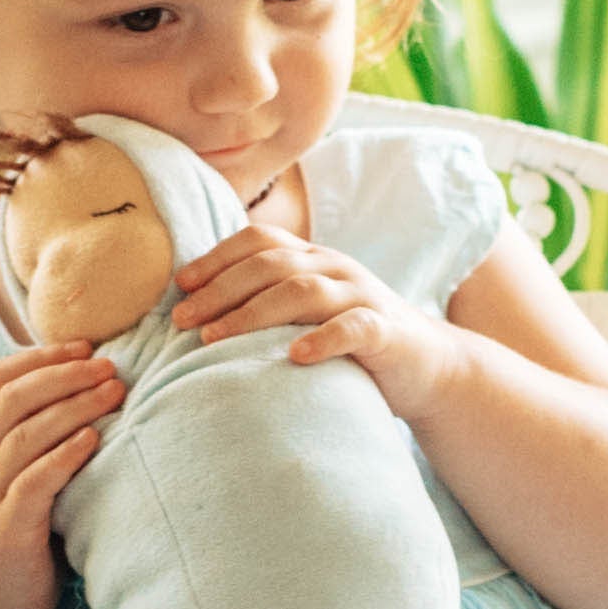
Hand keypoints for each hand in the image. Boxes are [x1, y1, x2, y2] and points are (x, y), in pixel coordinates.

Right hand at [0, 340, 117, 608]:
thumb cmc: (20, 540)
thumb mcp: (26, 483)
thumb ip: (47, 447)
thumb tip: (100, 404)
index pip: (0, 381)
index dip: (40, 356)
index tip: (85, 345)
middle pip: (15, 398)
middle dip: (64, 374)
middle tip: (108, 365)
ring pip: (24, 435)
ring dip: (72, 408)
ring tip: (112, 394)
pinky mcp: (7, 529)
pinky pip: (32, 483)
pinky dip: (63, 457)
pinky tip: (92, 442)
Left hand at [171, 219, 467, 416]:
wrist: (427, 366)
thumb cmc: (352, 345)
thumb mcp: (308, 316)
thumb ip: (268, 306)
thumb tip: (198, 317)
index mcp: (313, 259)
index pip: (258, 242)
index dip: (216, 258)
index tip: (180, 286)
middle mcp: (335, 268)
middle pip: (270, 265)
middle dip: (220, 290)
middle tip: (181, 320)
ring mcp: (362, 295)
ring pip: (303, 291)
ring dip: (252, 313)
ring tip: (215, 339)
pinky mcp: (386, 331)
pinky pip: (353, 327)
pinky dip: (323, 339)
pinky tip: (293, 356)